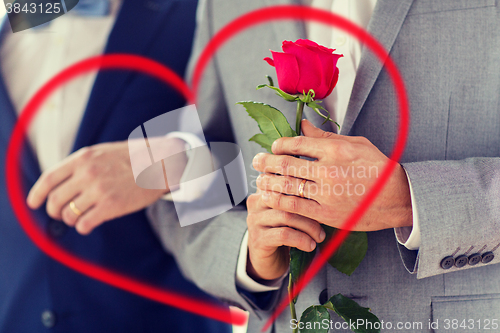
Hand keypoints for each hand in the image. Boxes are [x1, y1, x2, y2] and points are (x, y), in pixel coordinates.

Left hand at [27, 137, 187, 234]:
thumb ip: (82, 165)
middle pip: (55, 200)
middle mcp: (88, 174)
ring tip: (79, 217)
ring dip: (70, 219)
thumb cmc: (134, 158)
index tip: (33, 203)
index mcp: (83, 158)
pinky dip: (82, 227)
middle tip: (59, 214)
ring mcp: (99, 190)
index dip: (37, 194)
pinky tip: (88, 224)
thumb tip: (61, 183)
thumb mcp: (103, 152)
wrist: (161, 163)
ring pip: (68, 214)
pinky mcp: (111, 206)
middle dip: (53, 211)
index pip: (49, 179)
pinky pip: (84, 223)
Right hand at [246, 192, 324, 280]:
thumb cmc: (281, 234)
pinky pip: (283, 235)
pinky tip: (309, 245)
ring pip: (287, 217)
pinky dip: (301, 240)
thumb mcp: (288, 214)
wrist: (266, 261)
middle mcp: (256, 203)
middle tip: (324, 223)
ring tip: (319, 237)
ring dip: (308, 228)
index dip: (306, 191)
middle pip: (287, 199)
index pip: (286, 184)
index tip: (322, 202)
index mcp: (265, 191)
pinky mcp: (258, 238)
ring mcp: (255, 221)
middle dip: (310, 212)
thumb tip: (323, 197)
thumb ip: (297, 202)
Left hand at [253, 119, 412, 231]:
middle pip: (286, 164)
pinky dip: (279, 201)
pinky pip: (295, 207)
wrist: (398, 198)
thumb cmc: (378, 167)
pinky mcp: (326, 214)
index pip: (297, 144)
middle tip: (256, 161)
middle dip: (266, 162)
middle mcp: (329, 171)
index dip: (279, 145)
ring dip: (268, 182)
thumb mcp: (356, 143)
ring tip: (260, 180)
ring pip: (287, 187)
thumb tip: (302, 124)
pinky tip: (270, 198)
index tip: (274, 147)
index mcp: (336, 150)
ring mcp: (327, 194)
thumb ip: (326, 136)